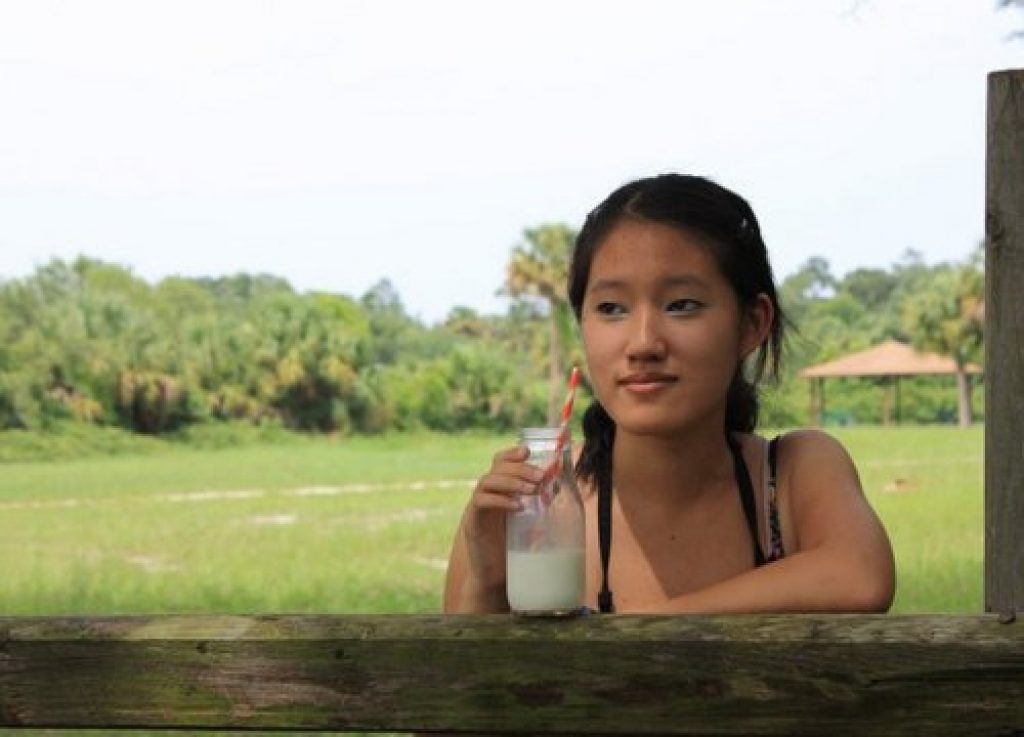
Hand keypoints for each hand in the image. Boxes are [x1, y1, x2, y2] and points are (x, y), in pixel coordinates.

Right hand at [462, 445, 542, 593]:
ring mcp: (477, 506)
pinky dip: (501, 501)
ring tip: (532, 491)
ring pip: (488, 481)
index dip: (512, 453)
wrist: (494, 575)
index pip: (500, 462)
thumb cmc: (513, 546)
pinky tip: (518, 507)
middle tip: (541, 477)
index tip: (529, 451)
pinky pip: (481, 502)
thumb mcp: (529, 519)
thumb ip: (539, 502)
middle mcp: (486, 493)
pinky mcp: (472, 521)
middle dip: (521, 469)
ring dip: (512, 482)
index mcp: (499, 489)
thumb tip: (558, 485)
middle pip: (497, 468)